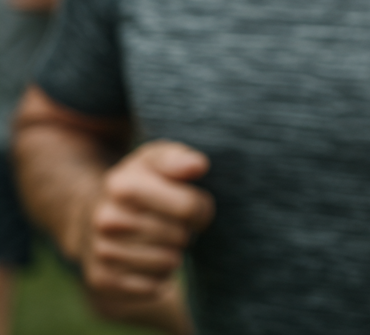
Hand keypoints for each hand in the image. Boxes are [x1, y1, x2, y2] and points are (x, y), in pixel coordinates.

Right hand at [78, 141, 213, 321]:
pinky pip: (153, 287)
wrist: (92, 214)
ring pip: (169, 263)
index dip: (201, 209)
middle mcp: (106, 219)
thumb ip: (177, 158)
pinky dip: (158, 276)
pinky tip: (147, 259)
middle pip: (180, 237)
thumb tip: (198, 166)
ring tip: (160, 240)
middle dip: (185, 231)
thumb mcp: (155, 160)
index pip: (188, 207)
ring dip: (173, 254)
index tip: (196, 207)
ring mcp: (101, 251)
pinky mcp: (102, 280)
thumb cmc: (140, 184)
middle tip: (173, 224)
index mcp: (122, 186)